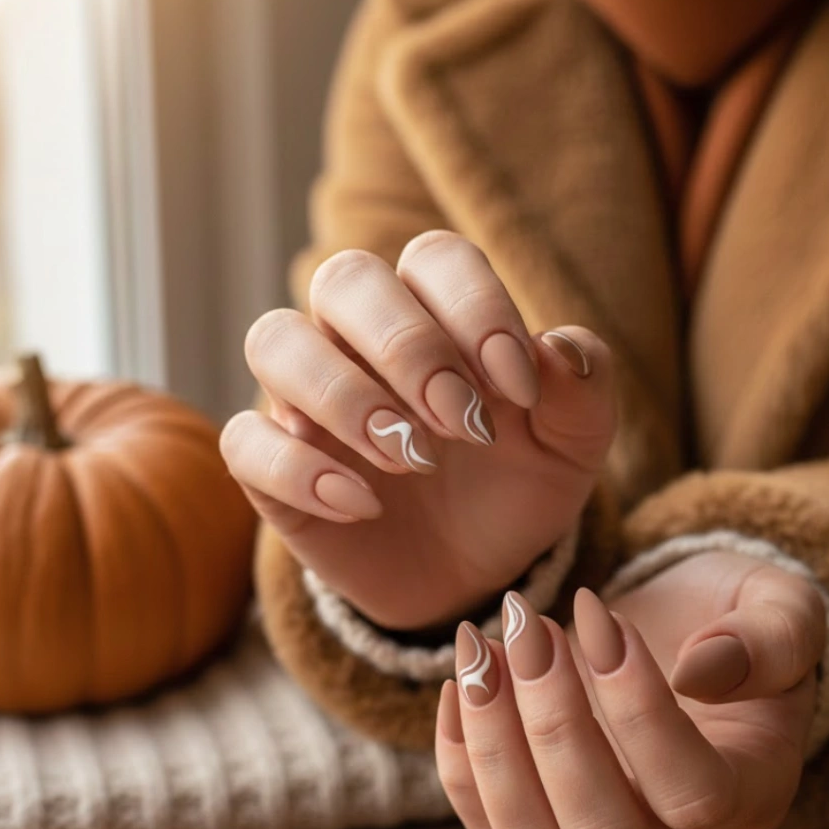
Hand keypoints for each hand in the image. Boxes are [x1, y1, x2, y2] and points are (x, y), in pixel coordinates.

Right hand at [220, 231, 616, 628]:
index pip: (433, 257)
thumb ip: (582, 388)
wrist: (476, 571)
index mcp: (436, 313)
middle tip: (464, 424)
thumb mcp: (572, 445)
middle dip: (409, 347)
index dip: (475, 308)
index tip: (519, 388)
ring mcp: (308, 400)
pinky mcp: (274, 468)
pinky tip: (362, 504)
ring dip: (346, 396)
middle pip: (344, 278)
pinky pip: (245, 442)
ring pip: (276, 341)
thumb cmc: (517, 485)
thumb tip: (556, 350)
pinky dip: (297, 469)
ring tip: (412, 460)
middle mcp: (360, 340)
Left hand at [436, 552, 825, 828]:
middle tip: (526, 624)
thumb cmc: (734, 615)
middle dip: (552, 722)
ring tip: (483, 647)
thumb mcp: (779, 605)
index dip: (639, 708)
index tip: (602, 614)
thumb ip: (770, 638)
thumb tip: (696, 678)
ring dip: (494, 743)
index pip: (692, 793)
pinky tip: (466, 677)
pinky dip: (459, 756)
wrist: (681, 624)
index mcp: (748, 790)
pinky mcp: (539, 808)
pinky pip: (483, 819)